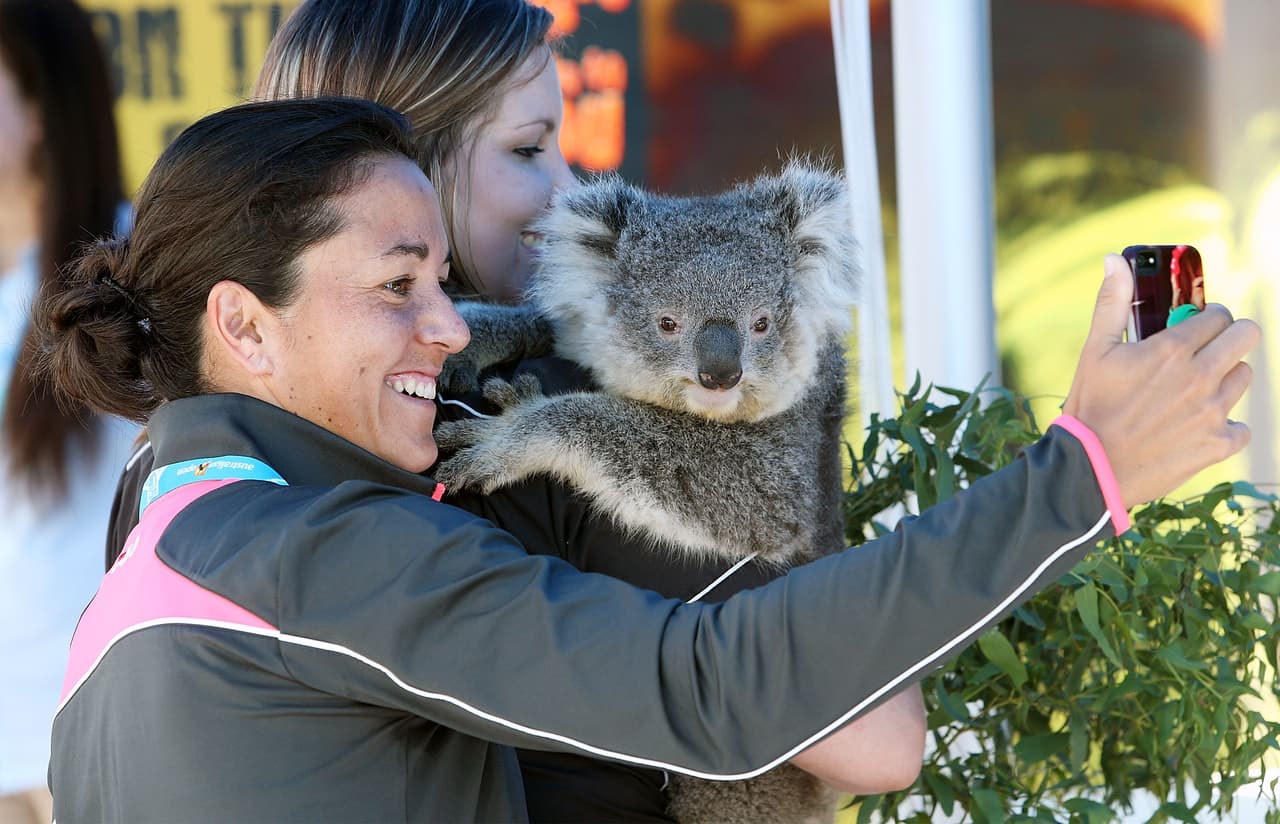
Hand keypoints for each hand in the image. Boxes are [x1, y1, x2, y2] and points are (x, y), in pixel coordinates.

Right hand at [1062, 254, 1258, 507]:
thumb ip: (1111, 302)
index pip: (1218, 315)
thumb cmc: (1090, 407)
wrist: (1091, 468)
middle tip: (1208, 349)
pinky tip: (1198, 426)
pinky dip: (1225, 425)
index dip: (1208, 317)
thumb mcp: (1094, 351)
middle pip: (1247, 337)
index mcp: (1172, 350)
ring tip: (1197, 389)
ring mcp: (1213, 412)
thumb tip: (1114, 260)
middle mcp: (1201, 377)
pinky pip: (1241, 426)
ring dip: (1226, 377)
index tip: (1197, 326)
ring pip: (1244, 377)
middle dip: (1230, 336)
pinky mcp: (1218, 444)